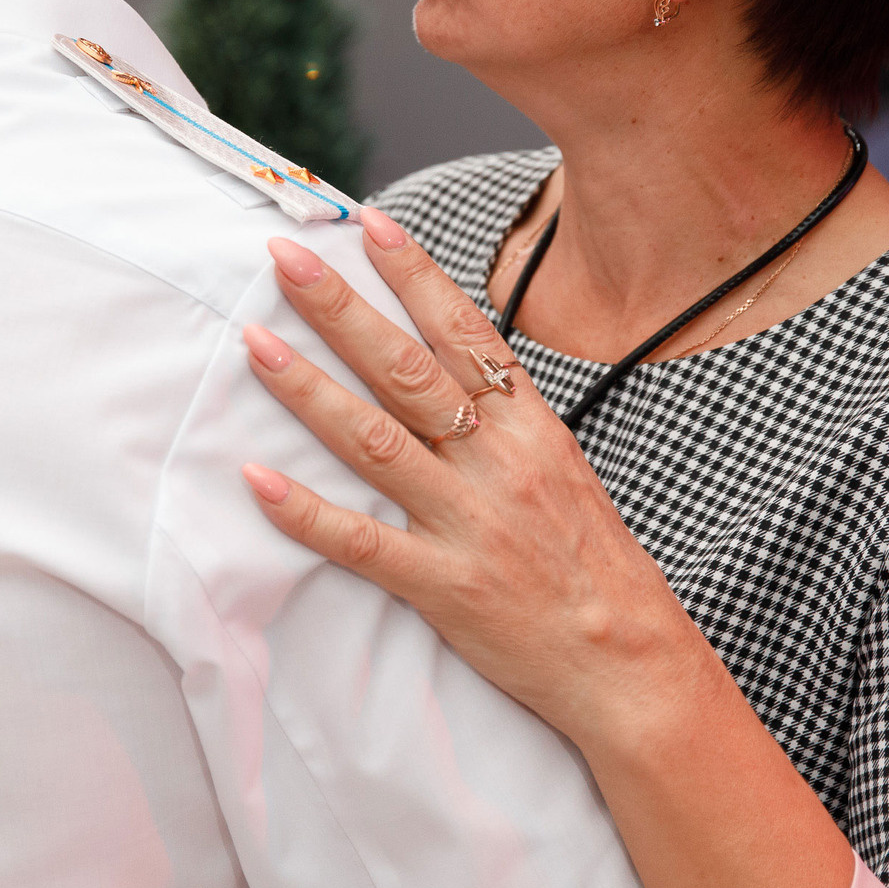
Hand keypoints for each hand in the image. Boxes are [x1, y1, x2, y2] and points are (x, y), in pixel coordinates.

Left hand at [237, 211, 717, 753]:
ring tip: (256, 346)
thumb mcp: (564, 474)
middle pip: (409, 370)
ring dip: (310, 390)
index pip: (467, 334)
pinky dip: (305, 511)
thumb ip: (506, 425)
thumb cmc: (594, 569)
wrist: (631, 662)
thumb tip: (452, 374)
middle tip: (287, 260)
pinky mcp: (445, 586)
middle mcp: (500, 463)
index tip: (371, 224)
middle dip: (342, 309)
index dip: (416, 276)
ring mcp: (470, 523)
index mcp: (533, 430)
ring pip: (376, 441)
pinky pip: (362, 542)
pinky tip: (258, 480)